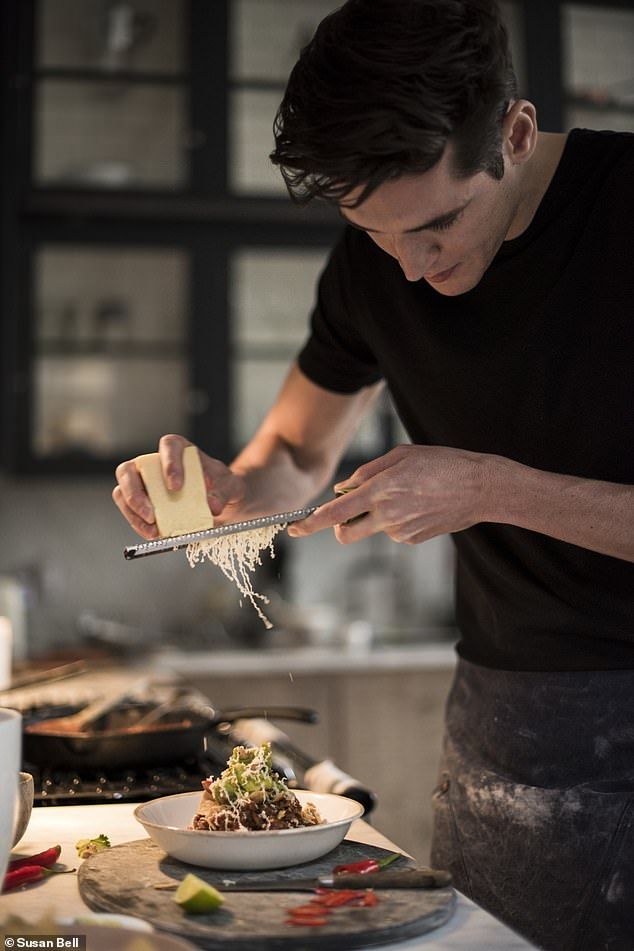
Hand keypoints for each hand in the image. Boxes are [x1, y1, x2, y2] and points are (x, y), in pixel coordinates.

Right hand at [112, 434, 245, 538]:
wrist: (219, 501)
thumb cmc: (221, 486)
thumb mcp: (230, 487)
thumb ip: (223, 493)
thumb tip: (212, 505)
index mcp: (179, 450)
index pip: (168, 446)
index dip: (169, 463)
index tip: (176, 486)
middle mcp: (154, 462)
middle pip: (130, 469)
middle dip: (136, 493)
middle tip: (152, 514)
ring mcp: (143, 481)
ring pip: (122, 490)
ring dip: (132, 512)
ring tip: (152, 528)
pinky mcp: (140, 500)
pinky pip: (128, 510)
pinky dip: (137, 523)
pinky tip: (152, 533)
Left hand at [287, 444, 488, 544]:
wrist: (480, 488)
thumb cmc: (441, 464)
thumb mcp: (400, 455)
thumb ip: (367, 472)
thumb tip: (344, 489)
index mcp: (380, 491)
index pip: (334, 513)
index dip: (309, 523)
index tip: (294, 528)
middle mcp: (387, 515)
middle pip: (345, 533)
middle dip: (339, 527)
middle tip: (348, 513)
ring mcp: (400, 531)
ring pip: (372, 528)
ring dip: (376, 516)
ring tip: (406, 495)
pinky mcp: (413, 540)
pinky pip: (393, 531)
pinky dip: (397, 520)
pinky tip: (419, 505)